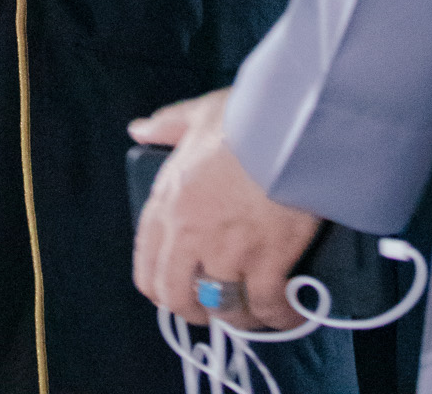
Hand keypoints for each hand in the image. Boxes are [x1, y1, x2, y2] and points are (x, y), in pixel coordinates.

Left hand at [130, 90, 320, 328]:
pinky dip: (279, 317)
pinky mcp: (268, 260)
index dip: (161, 289)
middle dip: (194, 311)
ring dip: (237, 317)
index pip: (146, 267)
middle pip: (178, 298)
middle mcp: (191, 232)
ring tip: (251, 312)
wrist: (293, 122)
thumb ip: (166, 126)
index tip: (177, 292)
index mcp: (169, 200)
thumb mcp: (198, 113)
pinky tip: (286, 313)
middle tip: (213, 307)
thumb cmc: (247, 114)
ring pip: (221, 308)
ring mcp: (228, 250)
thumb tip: (139, 130)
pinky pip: (267, 306)